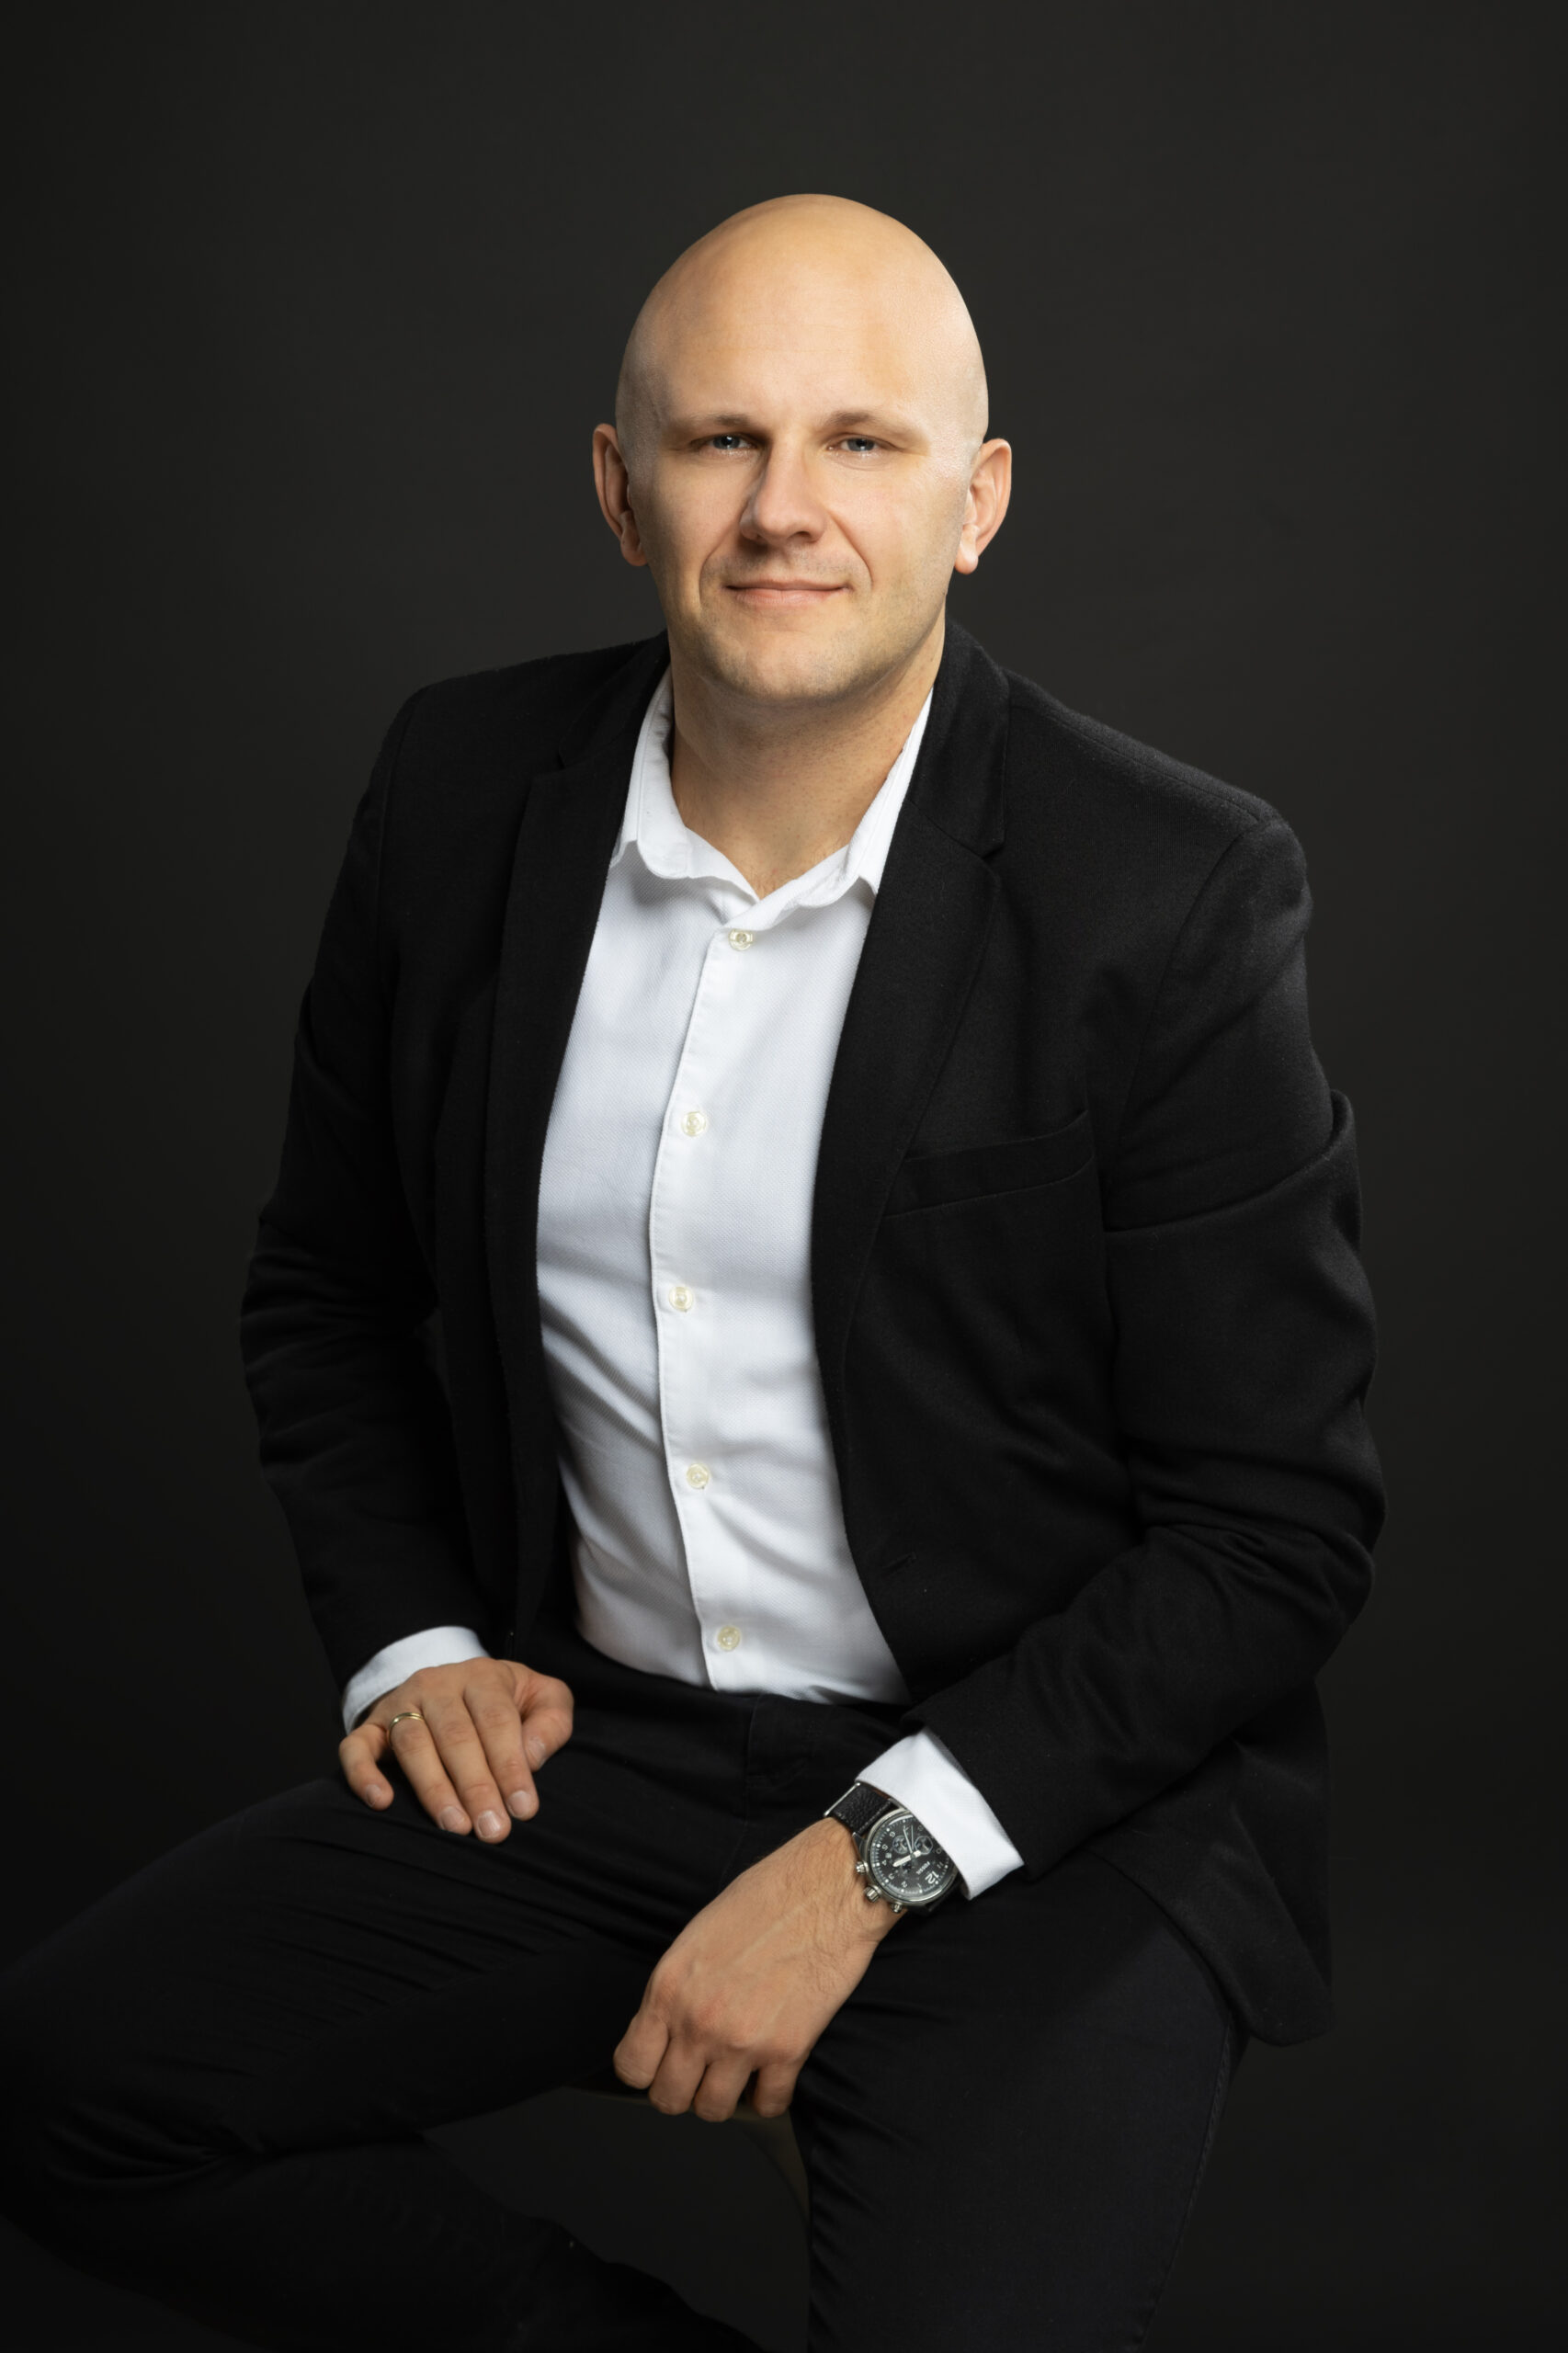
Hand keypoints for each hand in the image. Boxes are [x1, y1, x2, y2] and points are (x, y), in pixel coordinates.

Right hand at [338, 1658, 573, 1842]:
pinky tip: (381, 1802)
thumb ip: (550, 1723)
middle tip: (492, 1830)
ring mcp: (400, 1702)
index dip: (511, 1766)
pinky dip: (363, 1774)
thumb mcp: (543, 1700)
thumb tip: (530, 1757)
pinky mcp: (371, 1725)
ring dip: (434, 1789)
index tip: (524, 1809)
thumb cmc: (509, 1703)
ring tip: (455, 1828)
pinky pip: (356, 1747)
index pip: (497, 1721)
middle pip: (456, 1736)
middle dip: (476, 1787)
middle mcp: (438, 1684)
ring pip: (413, 1744)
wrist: (459, 1686)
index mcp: (483, 1676)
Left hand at [612, 1818, 900, 2121]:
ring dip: (723, 2096)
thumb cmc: (765, 1899)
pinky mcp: (788, 2051)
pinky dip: (770, 2096)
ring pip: (713, 2110)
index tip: (660, 2063)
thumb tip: (667, 2028)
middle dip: (682, 2089)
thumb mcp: (697, 1937)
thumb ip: (677, 1989)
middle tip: (700, 2071)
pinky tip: (772, 2074)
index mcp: (668, 1988)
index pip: (631, 2066)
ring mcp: (742, 2041)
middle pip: (668, 2099)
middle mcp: (698, 2022)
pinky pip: (768, 2105)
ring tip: (736, 2073)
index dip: (645, 2069)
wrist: (825, 1890)